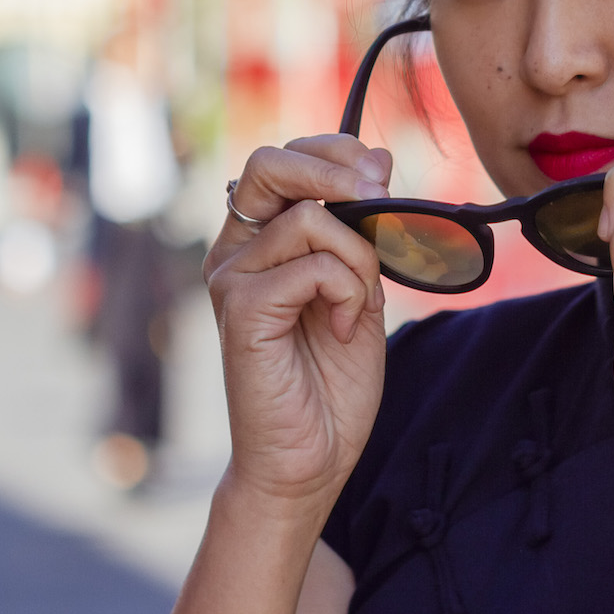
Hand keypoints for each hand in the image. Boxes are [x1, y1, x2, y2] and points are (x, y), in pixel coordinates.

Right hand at [208, 135, 393, 511]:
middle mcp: (236, 251)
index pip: (285, 161)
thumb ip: (362, 229)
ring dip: (358, 256)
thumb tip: (376, 158)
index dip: (336, 153)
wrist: (310, 460)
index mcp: (259, 240)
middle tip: (378, 200)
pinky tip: (345, 329)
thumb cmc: (332, 382)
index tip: (382, 177)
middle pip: (270, 164)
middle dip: (335, 171)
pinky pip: (311, 265)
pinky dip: (347, 290)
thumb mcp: (360, 288)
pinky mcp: (240, 310)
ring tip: (360, 305)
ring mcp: (232, 278)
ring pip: (308, 218)